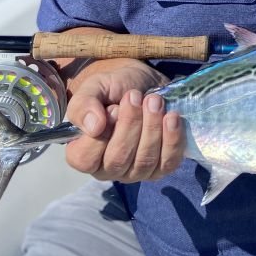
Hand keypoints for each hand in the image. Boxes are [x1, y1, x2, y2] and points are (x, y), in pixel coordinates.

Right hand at [65, 60, 184, 181]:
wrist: (143, 83)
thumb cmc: (113, 89)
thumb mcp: (93, 89)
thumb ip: (84, 106)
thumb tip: (94, 127)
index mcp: (83, 153)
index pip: (85, 158)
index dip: (100, 136)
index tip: (113, 108)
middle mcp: (107, 169)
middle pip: (118, 160)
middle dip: (131, 125)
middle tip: (137, 96)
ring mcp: (135, 172)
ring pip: (144, 161)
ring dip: (152, 128)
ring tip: (155, 101)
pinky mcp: (161, 167)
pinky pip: (168, 163)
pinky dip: (172, 140)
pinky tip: (172, 117)